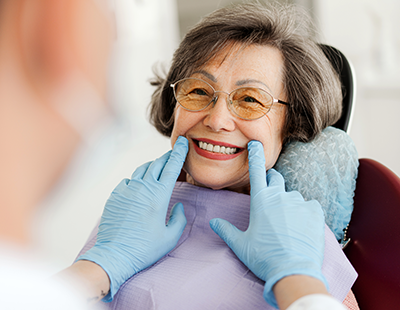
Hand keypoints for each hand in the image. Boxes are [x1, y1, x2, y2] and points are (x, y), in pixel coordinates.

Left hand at [77, 136, 188, 300]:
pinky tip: (139, 186)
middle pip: (157, 164)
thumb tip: (178, 206)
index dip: (179, 153)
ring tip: (157, 168)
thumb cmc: (144, 249)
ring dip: (151, 166)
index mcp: (159, 196)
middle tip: (173, 154)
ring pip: (141, 170)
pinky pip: (128, 181)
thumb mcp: (170, 237)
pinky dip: (136, 179)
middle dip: (167, 157)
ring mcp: (127, 190)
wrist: (114, 255)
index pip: (172, 167)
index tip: (183, 142)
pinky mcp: (115, 196)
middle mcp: (143, 188)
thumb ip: (179, 218)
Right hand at [210, 140, 327, 307]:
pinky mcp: (315, 212)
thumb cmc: (264, 258)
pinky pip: (309, 205)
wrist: (294, 272)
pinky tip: (301, 225)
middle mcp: (280, 196)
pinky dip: (304, 211)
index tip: (255, 144)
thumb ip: (226, 230)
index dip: (255, 155)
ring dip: (288, 203)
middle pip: (276, 179)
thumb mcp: (241, 245)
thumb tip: (213, 222)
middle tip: (269, 194)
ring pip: (292, 195)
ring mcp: (299, 203)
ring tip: (286, 223)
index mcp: (261, 201)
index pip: (256, 171)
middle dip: (271, 181)